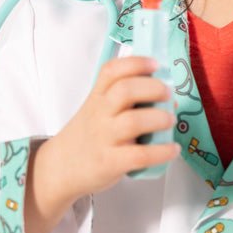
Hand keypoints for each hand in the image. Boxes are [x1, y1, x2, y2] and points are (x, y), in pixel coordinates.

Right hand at [36, 55, 179, 205]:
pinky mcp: (110, 163)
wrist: (59, 168)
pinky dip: (161, 151)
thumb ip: (124, 100)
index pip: (111, 70)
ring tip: (170, 121)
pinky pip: (139, 155)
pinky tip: (173, 149)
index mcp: (97, 97)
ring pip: (133, 121)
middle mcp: (100, 114)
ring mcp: (104, 138)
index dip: (136, 63)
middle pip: (125, 91)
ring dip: (159, 118)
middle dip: (153, 88)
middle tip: (168, 94)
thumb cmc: (88, 136)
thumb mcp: (97, 110)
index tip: (155, 64)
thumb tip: (166, 96)